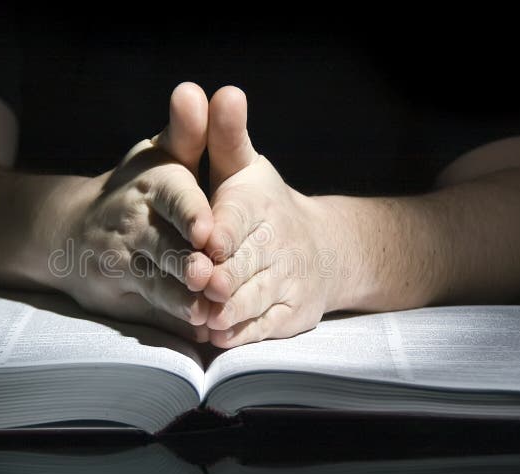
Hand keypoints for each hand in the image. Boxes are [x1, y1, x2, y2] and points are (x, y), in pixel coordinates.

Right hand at [42, 83, 214, 337]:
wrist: (72, 230)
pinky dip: (173, 317)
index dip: (189, 212)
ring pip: (156, 279)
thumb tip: (195, 90)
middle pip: (163, 243)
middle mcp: (135, 221)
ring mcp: (126, 259)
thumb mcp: (160, 153)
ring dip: (180, 295)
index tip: (207, 229)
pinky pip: (151, 306)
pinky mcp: (124, 291)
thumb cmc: (136, 187)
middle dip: (185, 260)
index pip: (172, 194)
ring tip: (206, 308)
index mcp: (151, 183)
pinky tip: (198, 327)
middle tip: (209, 274)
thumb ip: (188, 132)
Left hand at [202, 87, 350, 347]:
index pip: (240, 217)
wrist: (322, 250)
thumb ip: (223, 137)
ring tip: (201, 316)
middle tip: (198, 284)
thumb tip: (223, 90)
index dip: (223, 229)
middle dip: (222, 274)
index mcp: (261, 205)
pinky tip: (217, 337)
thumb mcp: (244, 167)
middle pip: (246, 262)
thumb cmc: (264, 205)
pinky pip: (266, 326)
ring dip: (229, 309)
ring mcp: (288, 282)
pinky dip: (242, 333)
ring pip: (255, 298)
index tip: (207, 239)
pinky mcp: (292, 314)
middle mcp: (278, 244)